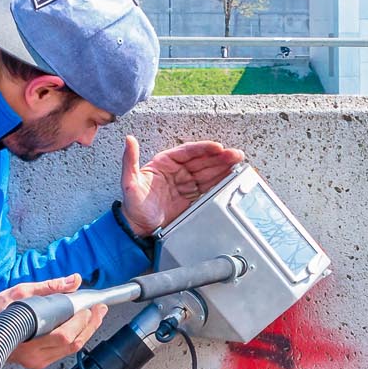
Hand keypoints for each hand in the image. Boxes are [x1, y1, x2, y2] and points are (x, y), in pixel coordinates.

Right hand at [0, 275, 108, 368]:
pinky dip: (75, 337)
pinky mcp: (38, 362)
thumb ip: (49, 287)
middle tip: (100, 309)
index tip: (91, 306)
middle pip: (73, 343)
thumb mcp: (21, 293)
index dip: (82, 321)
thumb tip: (73, 280)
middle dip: (91, 325)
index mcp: (30, 340)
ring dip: (86, 331)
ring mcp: (37, 362)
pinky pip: (63, 352)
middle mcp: (36, 356)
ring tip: (94, 315)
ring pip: (71, 349)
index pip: (65, 334)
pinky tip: (80, 325)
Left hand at [120, 136, 247, 234]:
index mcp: (164, 163)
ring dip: (223, 168)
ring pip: (208, 173)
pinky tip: (230, 178)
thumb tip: (129, 140)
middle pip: (202, 161)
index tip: (217, 148)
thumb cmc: (132, 205)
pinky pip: (208, 187)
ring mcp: (185, 184)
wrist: (138, 228)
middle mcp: (177, 171)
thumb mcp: (129, 181)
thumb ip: (129, 160)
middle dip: (219, 158)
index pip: (187, 152)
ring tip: (238, 164)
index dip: (203, 149)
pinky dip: (220, 182)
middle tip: (235, 155)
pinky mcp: (191, 197)